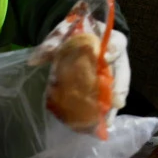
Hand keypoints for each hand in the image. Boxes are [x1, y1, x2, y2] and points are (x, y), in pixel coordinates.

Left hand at [34, 4, 130, 126]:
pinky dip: (105, 110)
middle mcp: (115, 56)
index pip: (117, 43)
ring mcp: (112, 71)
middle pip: (123, 71)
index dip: (113, 50)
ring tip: (108, 122)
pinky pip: (109, 97)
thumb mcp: (61, 33)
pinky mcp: (105, 83)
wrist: (73, 36)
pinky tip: (100, 124)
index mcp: (108, 38)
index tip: (106, 57)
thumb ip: (52, 43)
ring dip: (114, 105)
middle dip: (119, 88)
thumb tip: (34, 60)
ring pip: (119, 87)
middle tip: (116, 103)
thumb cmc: (71, 33)